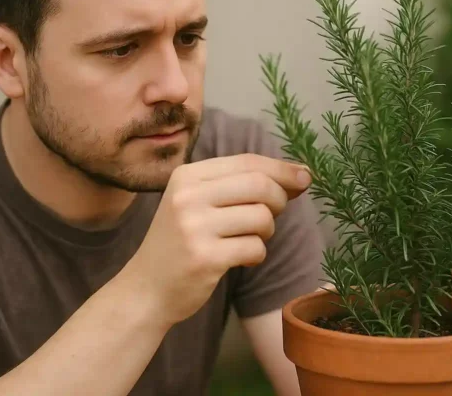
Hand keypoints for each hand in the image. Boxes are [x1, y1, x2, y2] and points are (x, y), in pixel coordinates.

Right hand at [126, 153, 311, 327]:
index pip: (247, 161)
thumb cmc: (180, 243)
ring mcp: (194, 227)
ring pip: (262, 217)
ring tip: (249, 240)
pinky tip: (241, 258)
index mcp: (186, 176)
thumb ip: (238, 185)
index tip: (305, 177)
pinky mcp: (205, 258)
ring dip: (266, 232)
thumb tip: (300, 175)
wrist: (146, 289)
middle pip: (259, 185)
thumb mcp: (196, 203)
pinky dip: (256, 255)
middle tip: (273, 216)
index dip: (282, 168)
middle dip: (279, 199)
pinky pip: (255, 248)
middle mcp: (187, 196)